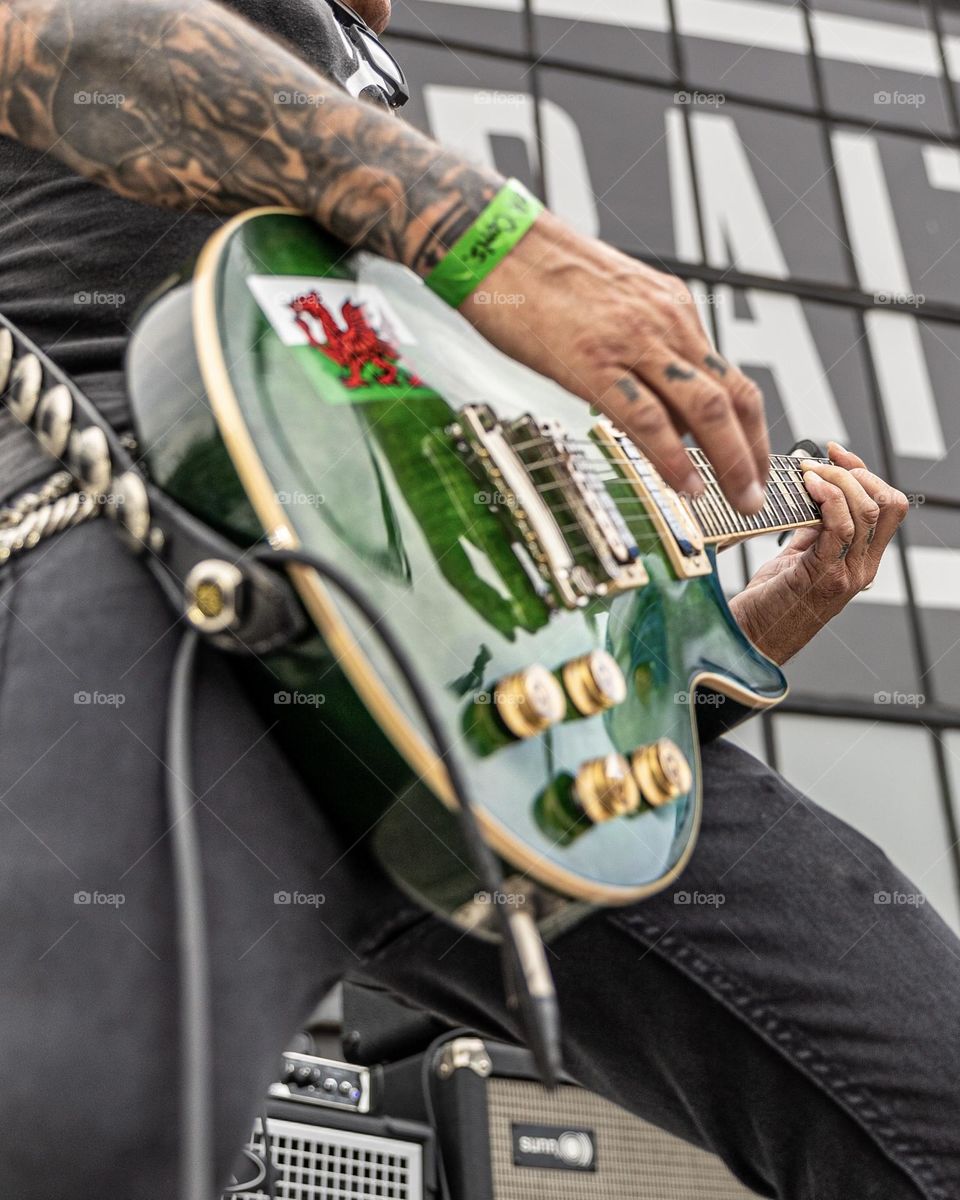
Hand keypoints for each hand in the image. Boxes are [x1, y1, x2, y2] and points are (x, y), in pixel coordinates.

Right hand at [462, 210, 768, 512]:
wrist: (497, 244)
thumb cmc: (542, 275)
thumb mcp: (614, 304)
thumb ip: (642, 349)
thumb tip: (654, 402)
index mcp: (671, 309)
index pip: (731, 377)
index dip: (753, 428)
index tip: (757, 462)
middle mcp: (665, 322)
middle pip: (733, 396)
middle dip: (755, 452)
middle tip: (758, 493)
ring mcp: (633, 342)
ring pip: (706, 408)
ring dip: (730, 460)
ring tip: (737, 497)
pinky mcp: (594, 362)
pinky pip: (647, 418)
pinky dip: (673, 457)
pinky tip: (684, 483)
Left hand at [728, 443, 907, 663]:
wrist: (750, 640)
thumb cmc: (769, 601)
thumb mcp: (798, 557)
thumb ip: (814, 529)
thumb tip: (814, 490)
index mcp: (861, 561)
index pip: (887, 507)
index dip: (865, 472)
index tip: (835, 453)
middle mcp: (861, 568)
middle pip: (885, 505)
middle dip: (852, 472)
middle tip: (816, 464)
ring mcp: (845, 574)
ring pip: (866, 513)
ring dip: (836, 481)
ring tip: (808, 474)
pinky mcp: (821, 577)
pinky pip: (839, 530)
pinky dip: (827, 500)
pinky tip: (807, 488)